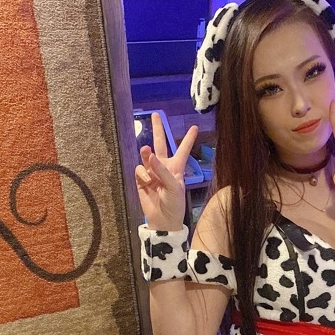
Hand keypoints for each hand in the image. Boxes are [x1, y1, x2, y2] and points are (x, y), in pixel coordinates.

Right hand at [135, 115, 198, 229]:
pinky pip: (139, 169)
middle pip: (160, 143)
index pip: (183, 149)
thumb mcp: (174, 187)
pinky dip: (142, 174)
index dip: (188, 138)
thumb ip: (162, 170)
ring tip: (146, 151)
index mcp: (177, 167)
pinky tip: (146, 182)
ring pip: (146, 155)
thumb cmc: (174, 204)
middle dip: (158, 129)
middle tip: (155, 114)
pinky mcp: (141, 179)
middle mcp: (164, 166)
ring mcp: (152, 172)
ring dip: (146, 153)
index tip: (195, 126)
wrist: (162, 220)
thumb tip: (149, 154)